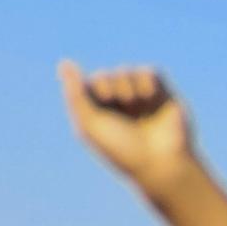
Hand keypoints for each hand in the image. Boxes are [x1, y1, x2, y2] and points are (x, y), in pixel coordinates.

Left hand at [58, 61, 198, 193]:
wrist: (161, 163)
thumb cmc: (123, 150)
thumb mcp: (91, 125)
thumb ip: (75, 94)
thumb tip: (64, 63)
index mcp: (100, 114)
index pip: (88, 86)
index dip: (95, 94)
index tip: (104, 114)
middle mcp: (119, 105)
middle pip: (106, 75)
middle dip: (112, 91)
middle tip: (124, 115)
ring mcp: (141, 98)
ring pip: (127, 71)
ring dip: (129, 89)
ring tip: (138, 110)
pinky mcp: (162, 94)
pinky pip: (149, 72)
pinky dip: (146, 83)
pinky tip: (149, 98)